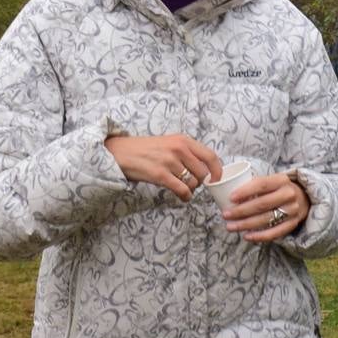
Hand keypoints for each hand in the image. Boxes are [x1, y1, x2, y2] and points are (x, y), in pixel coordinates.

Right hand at [104, 134, 220, 201]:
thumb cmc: (145, 149)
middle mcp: (179, 149)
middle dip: (201, 182)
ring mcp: (169, 162)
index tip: (217, 179)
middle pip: (203, 173)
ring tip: (183, 188)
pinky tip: (182, 197)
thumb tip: (205, 168)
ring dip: (191, 189)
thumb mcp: (169, 142)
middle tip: (192, 184)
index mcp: (183, 140)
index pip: (210, 156)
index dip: (217, 170)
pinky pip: (182, 190)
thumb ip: (186, 151)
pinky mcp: (160, 175)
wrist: (120, 152)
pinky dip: (185, 197)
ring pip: (193, 183)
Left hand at [222, 173, 309, 242]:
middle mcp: (289, 194)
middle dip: (241, 211)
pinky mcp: (292, 224)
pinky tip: (246, 236)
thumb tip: (228, 193)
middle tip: (226, 214)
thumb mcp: (272, 181)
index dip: (245, 191)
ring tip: (231, 226)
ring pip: (266, 219)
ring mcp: (292, 210)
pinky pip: (274, 233)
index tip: (231, 198)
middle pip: (262, 204)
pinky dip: (259, 236)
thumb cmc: (279, 189)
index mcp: (281, 180)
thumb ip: (256, 185)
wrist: (304, 198)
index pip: (262, 184)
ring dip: (246, 224)